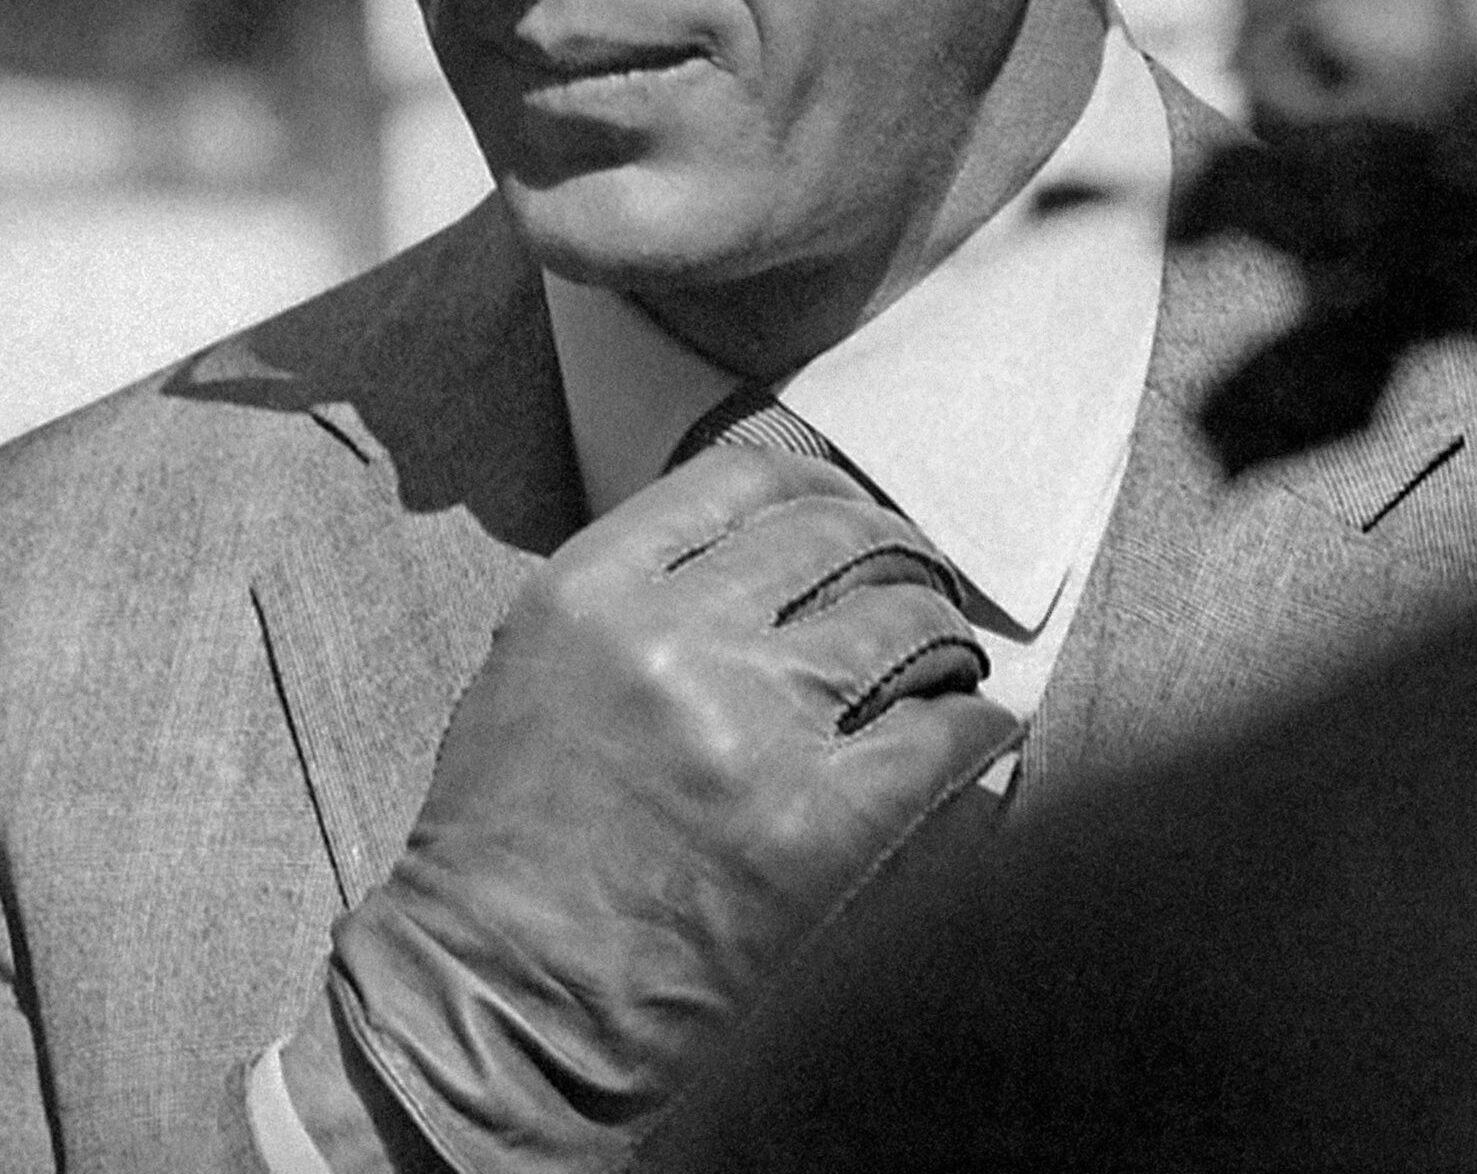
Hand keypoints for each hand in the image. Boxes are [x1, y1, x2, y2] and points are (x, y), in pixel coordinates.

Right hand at [278, 443, 1017, 1172]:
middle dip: (894, 549)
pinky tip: (979, 726)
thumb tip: (754, 544)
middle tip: (914, 579)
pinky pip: (943, 738)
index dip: (818, 482)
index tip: (845, 505)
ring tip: (946, 656)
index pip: (745, 476)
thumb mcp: (535, 660)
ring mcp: (752, 727)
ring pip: (906, 619)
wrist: (497, 999)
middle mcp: (677, 636)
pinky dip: (976, 724)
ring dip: (941, 631)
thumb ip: (634, 588)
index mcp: (594, 587)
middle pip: (840, 534)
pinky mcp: (817, 827)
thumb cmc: (503, 840)